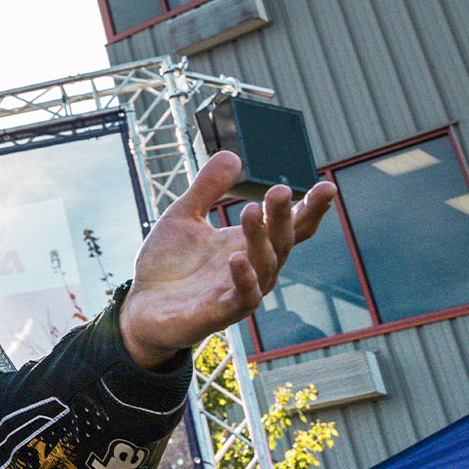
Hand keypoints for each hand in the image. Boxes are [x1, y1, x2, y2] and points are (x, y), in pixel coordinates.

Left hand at [121, 151, 337, 366]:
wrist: (141, 307)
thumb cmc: (168, 266)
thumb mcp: (182, 217)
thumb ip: (207, 189)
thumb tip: (231, 154)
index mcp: (249, 245)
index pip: (290, 227)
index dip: (311, 209)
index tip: (328, 187)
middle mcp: (252, 269)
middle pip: (281, 242)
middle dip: (283, 216)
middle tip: (279, 190)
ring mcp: (237, 293)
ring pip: (265, 267)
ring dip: (261, 239)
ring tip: (250, 211)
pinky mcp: (217, 314)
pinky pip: (242, 299)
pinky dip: (244, 280)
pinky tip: (238, 260)